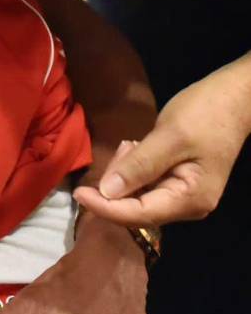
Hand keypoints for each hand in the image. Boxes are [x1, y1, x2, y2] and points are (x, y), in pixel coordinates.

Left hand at [74, 61, 250, 225]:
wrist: (233, 99)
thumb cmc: (206, 115)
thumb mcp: (170, 137)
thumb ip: (140, 166)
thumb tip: (107, 193)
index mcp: (190, 200)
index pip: (139, 214)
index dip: (106, 207)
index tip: (78, 193)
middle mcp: (187, 205)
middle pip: (136, 207)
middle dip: (119, 182)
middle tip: (126, 146)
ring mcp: (182, 194)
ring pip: (137, 194)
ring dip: (126, 171)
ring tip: (135, 142)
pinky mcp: (175, 180)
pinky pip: (145, 182)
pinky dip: (134, 166)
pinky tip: (138, 146)